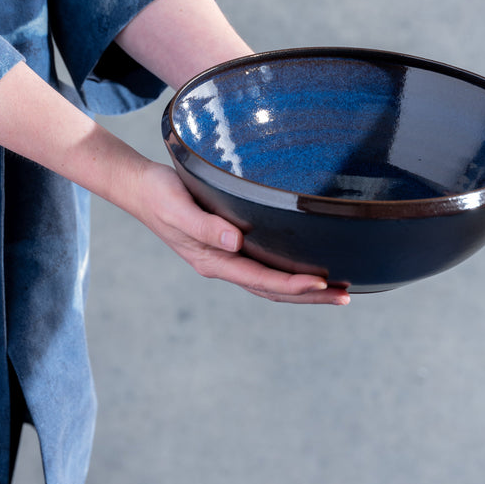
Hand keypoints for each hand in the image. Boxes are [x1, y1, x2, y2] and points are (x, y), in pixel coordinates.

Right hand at [0, 61, 349, 304]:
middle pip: (271, 289)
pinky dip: (287, 275)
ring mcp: (224, 258)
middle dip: (309, 295)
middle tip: (345, 297)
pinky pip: (262, 268)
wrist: (139, 187)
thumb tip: (236, 243)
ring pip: (269, 283)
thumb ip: (205, 226)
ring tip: (336, 291)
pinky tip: (306, 270)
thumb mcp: (178, 206)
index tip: (323, 283)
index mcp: (212, 259)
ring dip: (303, 290)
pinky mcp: (226, 246)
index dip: (293, 284)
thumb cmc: (158, 192)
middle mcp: (221, 263)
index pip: (261, 278)